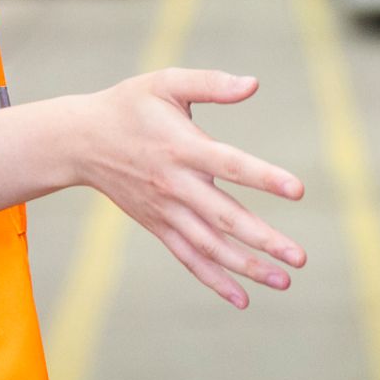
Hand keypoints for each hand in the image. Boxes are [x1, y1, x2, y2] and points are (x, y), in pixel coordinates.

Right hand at [75, 68, 304, 309]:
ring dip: (246, 266)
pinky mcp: (158, 225)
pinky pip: (189, 257)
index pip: (230, 164)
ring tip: (283, 281)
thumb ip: (211, 84)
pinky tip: (242, 297)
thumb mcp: (165, 82)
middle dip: (263, 239)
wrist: (81, 141)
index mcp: (182, 146)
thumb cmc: (130, 106)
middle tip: (298, 258)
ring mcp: (166, 210)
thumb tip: (254, 84)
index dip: (264, 177)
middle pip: (224, 217)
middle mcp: (175, 184)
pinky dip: (214, 279)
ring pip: (209, 246)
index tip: (298, 190)